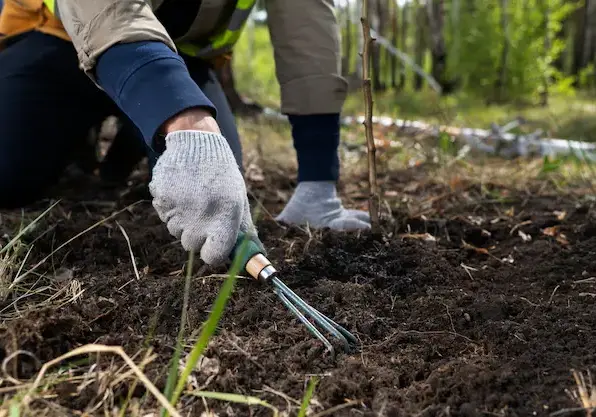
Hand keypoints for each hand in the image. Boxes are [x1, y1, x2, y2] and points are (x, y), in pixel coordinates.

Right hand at [149, 121, 260, 264]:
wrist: (196, 143)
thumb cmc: (222, 176)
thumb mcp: (237, 199)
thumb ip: (241, 230)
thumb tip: (254, 260)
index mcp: (225, 215)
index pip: (213, 256)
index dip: (212, 253)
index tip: (212, 245)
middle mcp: (200, 214)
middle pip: (190, 245)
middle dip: (196, 234)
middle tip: (202, 212)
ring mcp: (178, 206)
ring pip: (175, 230)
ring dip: (182, 220)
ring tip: (191, 197)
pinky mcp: (161, 197)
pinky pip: (162, 214)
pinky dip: (169, 206)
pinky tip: (179, 190)